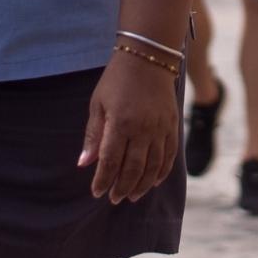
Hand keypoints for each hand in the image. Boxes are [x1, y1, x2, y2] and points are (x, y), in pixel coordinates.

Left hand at [78, 53, 179, 204]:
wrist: (148, 58)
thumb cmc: (117, 80)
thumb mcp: (98, 104)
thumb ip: (94, 135)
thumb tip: (84, 163)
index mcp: (120, 123)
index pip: (110, 161)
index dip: (103, 180)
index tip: (97, 192)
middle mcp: (142, 128)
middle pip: (133, 168)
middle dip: (123, 187)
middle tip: (115, 198)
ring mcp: (160, 128)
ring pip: (153, 166)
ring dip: (143, 184)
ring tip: (132, 195)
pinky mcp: (173, 125)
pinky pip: (170, 155)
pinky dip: (163, 171)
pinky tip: (154, 181)